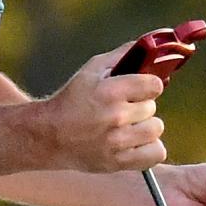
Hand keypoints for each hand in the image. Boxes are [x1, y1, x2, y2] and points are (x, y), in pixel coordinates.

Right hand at [38, 44, 169, 172]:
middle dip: (140, 107)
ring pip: (155, 129)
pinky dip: (149, 149)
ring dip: (145, 128)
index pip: (154, 85)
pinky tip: (135, 143)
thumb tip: (152, 43)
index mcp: (109, 91)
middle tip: (123, 110)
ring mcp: (117, 142)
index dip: (147, 86)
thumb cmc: (72, 99)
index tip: (138, 90)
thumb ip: (123, 55)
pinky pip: (156, 153)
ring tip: (128, 127)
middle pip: (152, 108)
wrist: (48, 136)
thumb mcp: (92, 70)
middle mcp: (115, 116)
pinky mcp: (118, 162)